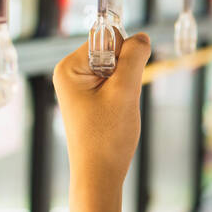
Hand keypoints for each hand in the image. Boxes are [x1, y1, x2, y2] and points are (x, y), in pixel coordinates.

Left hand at [52, 32, 150, 191]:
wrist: (99, 175)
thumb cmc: (107, 136)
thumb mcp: (125, 91)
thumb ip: (134, 57)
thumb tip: (142, 36)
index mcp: (69, 67)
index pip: (107, 38)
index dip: (125, 56)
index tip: (122, 84)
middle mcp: (69, 72)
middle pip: (112, 51)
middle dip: (126, 72)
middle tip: (120, 101)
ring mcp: (78, 86)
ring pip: (117, 68)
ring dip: (126, 85)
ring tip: (118, 110)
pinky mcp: (88, 97)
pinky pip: (114, 82)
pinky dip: (123, 94)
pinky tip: (117, 113)